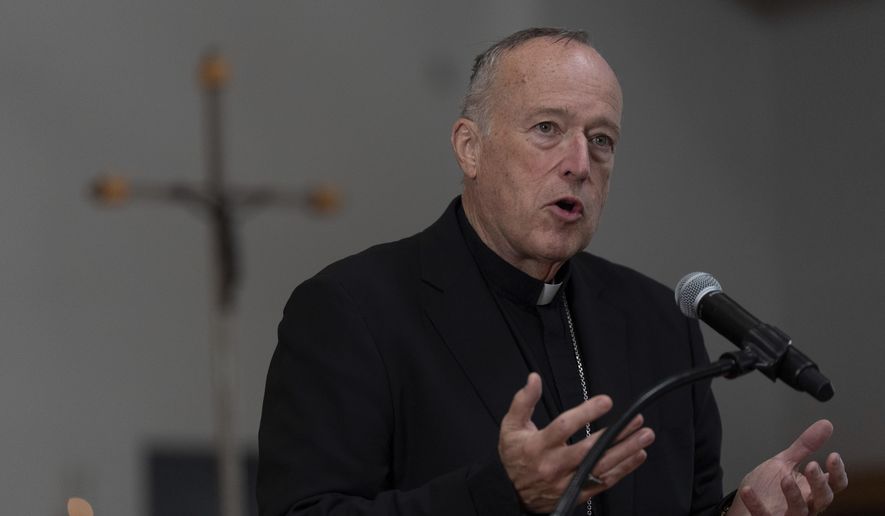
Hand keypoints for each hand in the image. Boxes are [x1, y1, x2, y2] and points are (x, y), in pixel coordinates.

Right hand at [498, 373, 654, 512]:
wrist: (510, 493)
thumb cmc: (514, 457)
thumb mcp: (511, 426)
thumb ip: (523, 401)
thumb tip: (534, 378)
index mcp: (538, 446)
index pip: (564, 426)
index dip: (586, 413)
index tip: (606, 402)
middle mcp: (553, 465)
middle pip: (589, 449)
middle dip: (616, 434)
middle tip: (636, 421)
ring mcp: (567, 482)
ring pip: (601, 466)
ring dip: (626, 451)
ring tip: (644, 436)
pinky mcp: (577, 494)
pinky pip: (603, 482)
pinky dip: (623, 469)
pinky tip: (637, 456)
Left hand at [727, 419, 847, 515]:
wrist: (742, 507)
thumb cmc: (767, 487)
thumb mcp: (784, 463)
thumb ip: (804, 447)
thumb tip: (826, 424)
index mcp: (811, 490)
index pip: (834, 485)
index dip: (838, 472)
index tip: (833, 455)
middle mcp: (805, 505)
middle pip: (822, 499)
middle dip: (819, 483)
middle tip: (812, 465)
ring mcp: (787, 515)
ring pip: (800, 511)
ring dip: (794, 495)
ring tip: (785, 479)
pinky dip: (756, 504)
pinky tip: (747, 491)